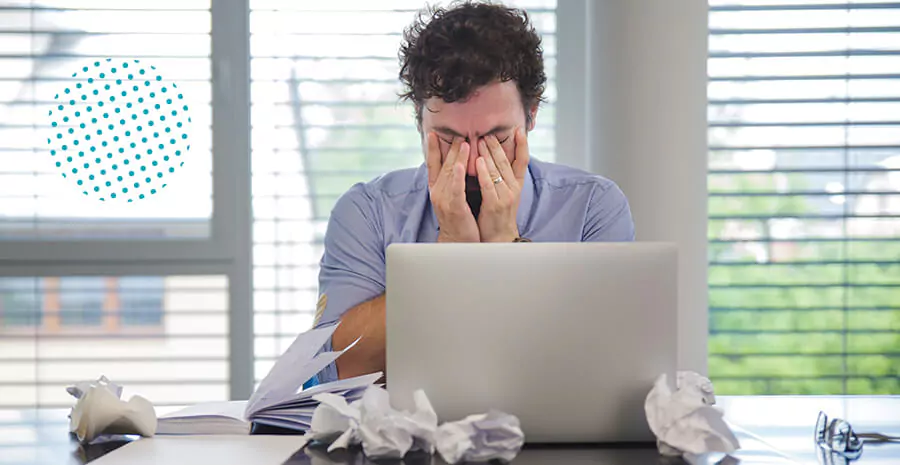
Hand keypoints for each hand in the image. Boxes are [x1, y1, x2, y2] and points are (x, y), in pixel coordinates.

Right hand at [425, 132, 479, 242]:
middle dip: (451, 148)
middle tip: (459, 133)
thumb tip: (454, 164)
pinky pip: (456, 189)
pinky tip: (460, 165)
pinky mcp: (455, 208)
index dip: (432, 149)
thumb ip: (451, 181)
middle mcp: (437, 192)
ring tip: (464, 142)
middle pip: (444, 165)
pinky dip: (457, 177)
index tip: (432, 133)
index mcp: (436, 189)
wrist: (457, 242)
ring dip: (457, 157)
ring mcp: (444, 200)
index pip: (432, 165)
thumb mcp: (451, 198)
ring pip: (450, 174)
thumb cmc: (458, 219)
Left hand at [475, 127, 529, 242]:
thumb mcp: (505, 193)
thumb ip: (502, 176)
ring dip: (489, 154)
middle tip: (488, 132)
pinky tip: (478, 161)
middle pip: (507, 162)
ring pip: (497, 170)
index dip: (522, 145)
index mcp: (517, 185)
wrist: (498, 238)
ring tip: (481, 141)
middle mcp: (514, 189)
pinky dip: (483, 172)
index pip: (522, 160)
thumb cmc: (497, 214)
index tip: (519, 130)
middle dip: (498, 146)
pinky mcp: (495, 204)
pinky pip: (488, 184)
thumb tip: (496, 158)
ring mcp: (505, 196)